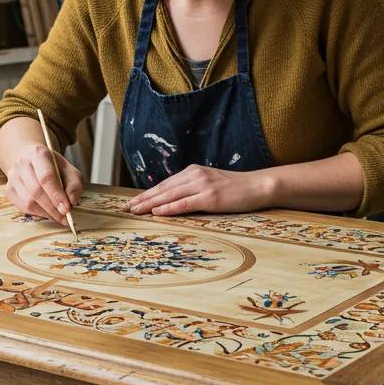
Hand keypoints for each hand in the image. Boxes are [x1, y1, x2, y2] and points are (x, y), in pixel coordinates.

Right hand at [4, 143, 82, 224]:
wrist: (30, 159)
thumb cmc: (53, 167)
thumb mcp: (69, 170)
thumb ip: (73, 185)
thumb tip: (72, 202)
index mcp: (39, 154)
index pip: (46, 177)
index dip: (56, 195)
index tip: (66, 209)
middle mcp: (22, 163)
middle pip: (36, 191)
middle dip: (52, 208)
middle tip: (65, 217)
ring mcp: (13, 176)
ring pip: (28, 202)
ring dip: (46, 212)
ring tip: (58, 215)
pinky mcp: (9, 189)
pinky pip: (23, 207)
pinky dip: (37, 213)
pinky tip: (47, 211)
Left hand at [123, 165, 275, 216]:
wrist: (258, 186)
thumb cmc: (235, 189)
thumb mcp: (210, 183)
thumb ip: (192, 188)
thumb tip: (172, 200)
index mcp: (192, 171)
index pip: (164, 184)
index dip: (146, 194)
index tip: (131, 202)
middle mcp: (194, 175)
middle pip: (162, 189)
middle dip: (142, 199)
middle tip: (125, 208)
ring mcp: (202, 185)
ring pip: (169, 196)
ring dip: (150, 204)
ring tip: (135, 211)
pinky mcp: (210, 198)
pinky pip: (185, 204)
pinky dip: (169, 208)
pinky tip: (157, 213)